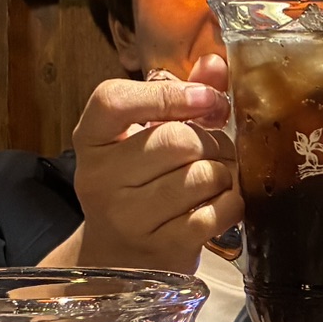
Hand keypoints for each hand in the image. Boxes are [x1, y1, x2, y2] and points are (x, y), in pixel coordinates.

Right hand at [67, 58, 239, 271]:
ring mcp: (128, 217)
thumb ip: (179, 96)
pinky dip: (231, 203)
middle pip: (176, 140)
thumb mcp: (143, 136)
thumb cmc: (136, 185)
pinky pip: (216, 212)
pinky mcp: (161, 247)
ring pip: (202, 175)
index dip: (168, 95)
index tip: (205, 99)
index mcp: (91, 139)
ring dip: (225, 172)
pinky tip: (220, 202)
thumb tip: (215, 65)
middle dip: (213, 141)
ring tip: (217, 177)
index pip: (114, 101)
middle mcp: (100, 178)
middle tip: (218, 149)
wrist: (118, 256)